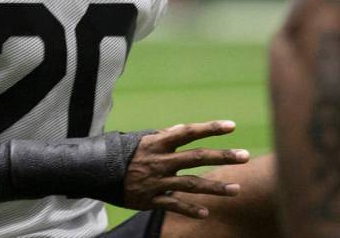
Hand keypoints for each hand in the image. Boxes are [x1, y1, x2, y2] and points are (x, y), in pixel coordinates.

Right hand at [122, 120, 248, 217]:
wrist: (94, 172)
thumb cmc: (121, 153)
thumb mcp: (140, 139)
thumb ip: (163, 136)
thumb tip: (182, 128)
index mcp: (157, 143)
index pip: (188, 132)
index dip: (210, 128)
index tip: (231, 126)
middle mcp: (160, 161)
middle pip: (196, 158)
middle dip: (222, 156)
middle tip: (244, 156)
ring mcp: (156, 181)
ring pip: (190, 184)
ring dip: (215, 188)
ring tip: (236, 190)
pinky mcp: (149, 199)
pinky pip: (174, 205)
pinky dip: (190, 209)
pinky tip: (206, 213)